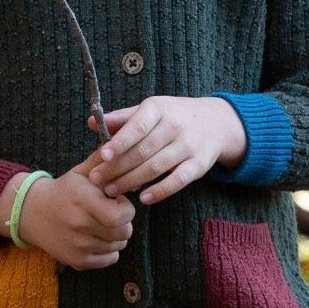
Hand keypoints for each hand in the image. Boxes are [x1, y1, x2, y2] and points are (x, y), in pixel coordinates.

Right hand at [0, 156, 133, 269]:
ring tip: (101, 223)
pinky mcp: (78, 261)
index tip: (116, 201)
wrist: (31, 213)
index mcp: (83, 202)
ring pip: (119, 246)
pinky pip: (110, 259)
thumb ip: (102, 161)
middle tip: (110, 212)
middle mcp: (80, 226)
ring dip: (116, 235)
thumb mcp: (80, 173)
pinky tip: (96, 237)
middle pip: (124, 232)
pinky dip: (109, 250)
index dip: (126, 208)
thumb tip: (121, 142)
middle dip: (123, 221)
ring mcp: (79, 246)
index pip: (122, 216)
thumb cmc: (63, 191)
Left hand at [91, 97, 245, 203]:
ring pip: (156, 167)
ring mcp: (188, 146)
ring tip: (111, 191)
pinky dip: (160, 191)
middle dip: (117, 167)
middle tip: (96, 180)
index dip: (119, 142)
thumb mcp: (150, 110)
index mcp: (158, 109)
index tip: (102, 155)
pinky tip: (143, 198)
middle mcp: (174, 126)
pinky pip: (178, 180)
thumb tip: (92, 122)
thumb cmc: (174, 116)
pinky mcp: (199, 165)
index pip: (137, 127)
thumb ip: (122, 118)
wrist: (216, 122)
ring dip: (131, 181)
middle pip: (142, 151)